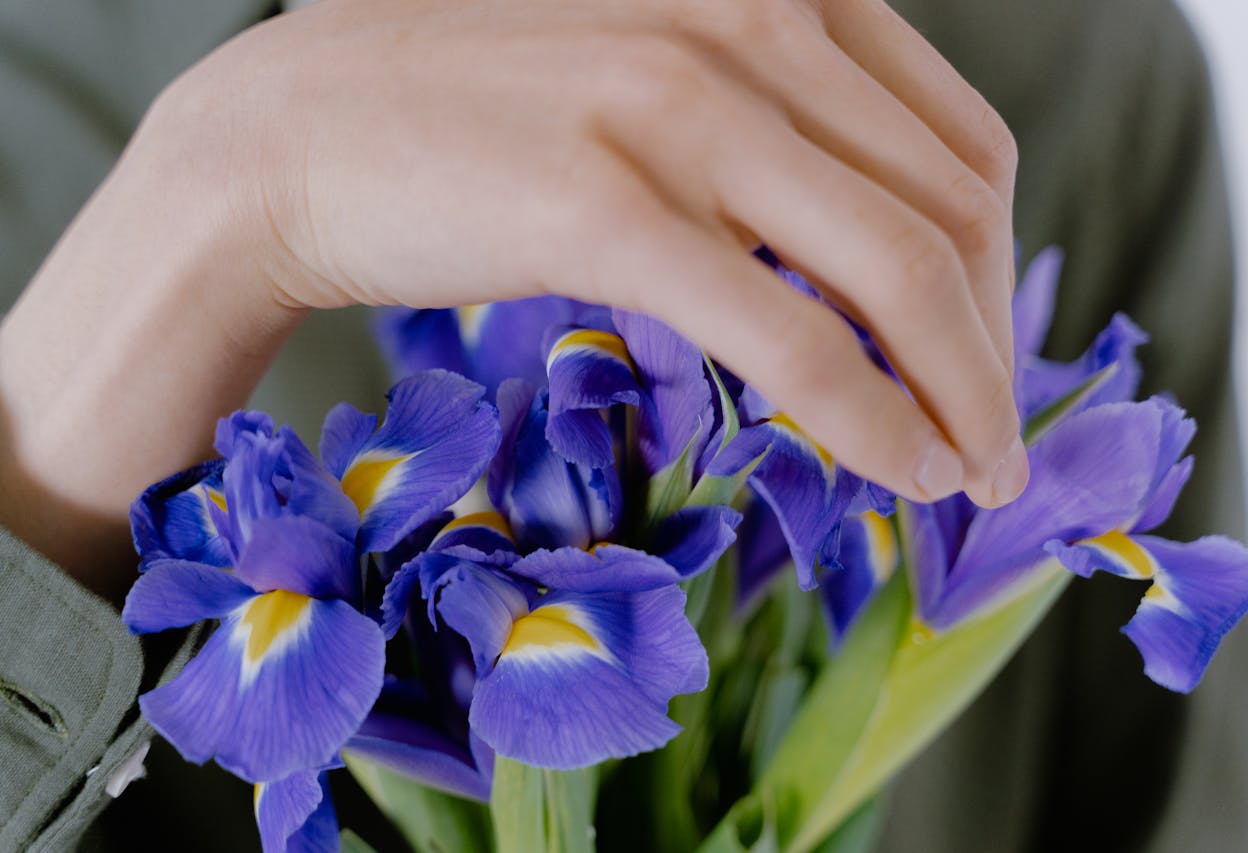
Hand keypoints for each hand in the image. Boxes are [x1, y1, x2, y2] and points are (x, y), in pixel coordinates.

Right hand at [0, 0, 1022, 597]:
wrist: (286, 137)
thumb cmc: (465, 124)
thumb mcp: (644, 90)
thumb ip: (756, 129)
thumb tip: (848, 243)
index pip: (956, 140)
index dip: (996, 265)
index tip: (982, 355)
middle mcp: (742, 23)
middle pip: (949, 208)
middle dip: (993, 345)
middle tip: (995, 440)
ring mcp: (675, 109)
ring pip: (892, 272)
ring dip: (958, 393)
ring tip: (967, 475)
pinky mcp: (605, 205)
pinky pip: (785, 332)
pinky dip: (867, 416)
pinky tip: (901, 472)